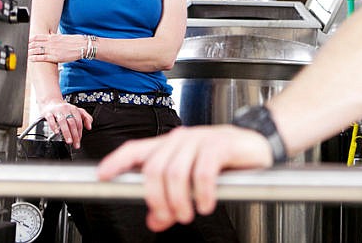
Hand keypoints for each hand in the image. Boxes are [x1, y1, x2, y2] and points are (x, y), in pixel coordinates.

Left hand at [29, 33, 86, 62]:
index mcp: (53, 37)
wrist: (83, 46)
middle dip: (28, 46)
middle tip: (24, 48)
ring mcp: (52, 50)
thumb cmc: (75, 41)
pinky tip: (31, 59)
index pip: (38, 36)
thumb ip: (55, 37)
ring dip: (30, 52)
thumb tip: (50, 35)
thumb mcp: (64, 36)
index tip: (27, 41)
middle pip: (35, 43)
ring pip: (37, 50)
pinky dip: (35, 58)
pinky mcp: (55, 57)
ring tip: (25, 53)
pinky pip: (42, 58)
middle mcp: (51, 42)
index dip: (30, 39)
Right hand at [40, 100, 92, 148]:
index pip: (78, 121)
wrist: (50, 103)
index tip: (79, 140)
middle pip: (72, 122)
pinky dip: (54, 126)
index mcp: (74, 109)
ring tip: (68, 141)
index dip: (79, 132)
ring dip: (66, 132)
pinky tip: (56, 132)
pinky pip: (50, 119)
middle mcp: (66, 109)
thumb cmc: (64, 109)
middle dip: (74, 134)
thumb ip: (85, 118)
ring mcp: (57, 111)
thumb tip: (89, 127)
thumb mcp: (77, 111)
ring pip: (62, 121)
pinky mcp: (48, 113)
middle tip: (75, 143)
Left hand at [96, 125, 272, 231]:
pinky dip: (202, 192)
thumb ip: (171, 199)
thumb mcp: (193, 180)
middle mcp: (181, 139)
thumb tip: (154, 221)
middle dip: (157, 199)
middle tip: (168, 217)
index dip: (117, 161)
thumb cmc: (224, 160)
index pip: (136, 149)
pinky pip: (203, 171)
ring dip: (178, 200)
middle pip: (154, 169)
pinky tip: (206, 204)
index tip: (103, 176)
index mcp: (170, 145)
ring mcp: (200, 139)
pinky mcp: (220, 144)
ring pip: (176, 172)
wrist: (258, 144)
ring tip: (187, 215)